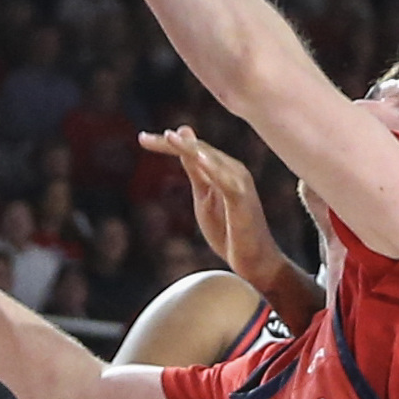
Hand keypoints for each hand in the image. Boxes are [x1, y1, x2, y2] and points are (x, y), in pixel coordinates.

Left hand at [141, 125, 288, 294]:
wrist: (256, 261)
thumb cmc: (230, 230)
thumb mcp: (204, 197)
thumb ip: (195, 172)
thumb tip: (185, 148)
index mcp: (223, 168)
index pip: (193, 150)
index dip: (168, 144)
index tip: (142, 139)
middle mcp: (233, 170)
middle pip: (198, 150)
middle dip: (172, 144)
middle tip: (142, 138)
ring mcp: (239, 183)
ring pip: (211, 160)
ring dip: (190, 148)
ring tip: (169, 137)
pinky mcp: (243, 199)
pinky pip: (226, 181)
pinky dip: (212, 168)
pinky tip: (197, 159)